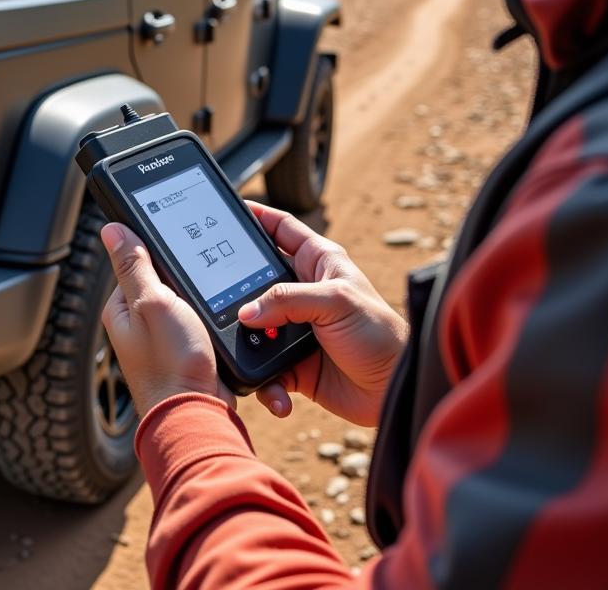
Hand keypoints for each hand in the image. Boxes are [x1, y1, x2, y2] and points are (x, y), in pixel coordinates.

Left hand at [100, 222, 236, 416]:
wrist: (196, 414)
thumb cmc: (171, 364)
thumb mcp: (152, 302)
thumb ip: (133, 266)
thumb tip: (111, 230)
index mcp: (121, 308)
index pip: (136, 261)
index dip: (159, 251)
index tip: (180, 245)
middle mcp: (137, 324)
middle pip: (163, 280)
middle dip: (184, 276)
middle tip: (201, 278)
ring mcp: (162, 339)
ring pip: (185, 300)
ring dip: (201, 297)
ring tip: (213, 300)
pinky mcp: (185, 351)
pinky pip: (198, 321)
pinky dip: (210, 317)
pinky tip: (221, 319)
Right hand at [238, 202, 407, 426]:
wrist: (394, 389)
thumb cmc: (380, 334)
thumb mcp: (336, 302)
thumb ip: (288, 300)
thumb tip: (246, 312)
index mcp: (319, 262)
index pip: (281, 229)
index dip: (256, 217)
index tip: (227, 212)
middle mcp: (303, 292)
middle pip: (257, 280)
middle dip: (236, 288)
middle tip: (213, 293)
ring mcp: (295, 327)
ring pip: (254, 327)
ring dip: (248, 343)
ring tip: (249, 353)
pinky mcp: (293, 363)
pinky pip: (265, 369)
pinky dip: (265, 383)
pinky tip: (277, 394)